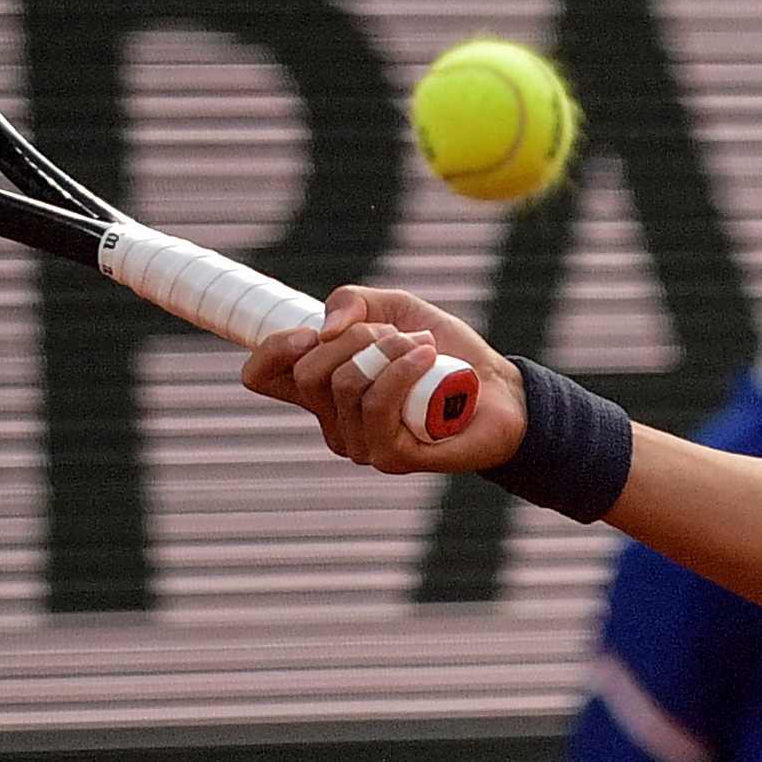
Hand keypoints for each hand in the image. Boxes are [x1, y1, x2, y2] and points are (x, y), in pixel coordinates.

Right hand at [236, 283, 522, 474]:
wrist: (499, 388)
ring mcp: (359, 444)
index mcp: (321, 389)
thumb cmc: (443, 352)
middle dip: (354, 337)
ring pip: (345, 385)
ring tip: (422, 347)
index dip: (272, 350)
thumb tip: (323, 331)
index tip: (308, 332)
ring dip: (385, 350)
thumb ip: (350, 302)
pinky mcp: (390, 458)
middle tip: (396, 334)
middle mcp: (333, 422)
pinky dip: (401, 370)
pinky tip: (428, 358)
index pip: (262, 377)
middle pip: (308, 372)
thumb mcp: (392, 308)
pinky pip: (377, 404)